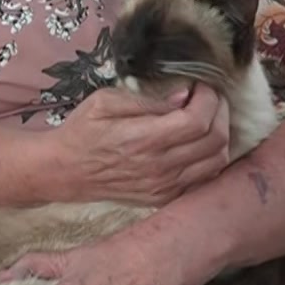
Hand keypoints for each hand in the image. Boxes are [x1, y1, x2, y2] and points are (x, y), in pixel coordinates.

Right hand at [60, 81, 230, 204]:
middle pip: (215, 141)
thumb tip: (182, 96)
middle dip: (220, 113)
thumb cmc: (82, 131)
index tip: (200, 87)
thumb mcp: (105, 101)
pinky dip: (210, 159)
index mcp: (143, 139)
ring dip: (220, 136)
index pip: (198, 120)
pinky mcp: (164, 198)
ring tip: (206, 120)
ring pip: (216, 162)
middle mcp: (159, 167)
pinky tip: (197, 144)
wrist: (64, 170)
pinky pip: (204, 180)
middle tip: (207, 99)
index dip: (209, 99)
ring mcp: (164, 186)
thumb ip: (146, 99)